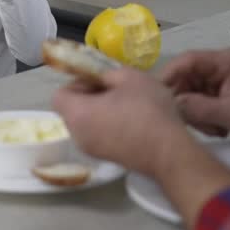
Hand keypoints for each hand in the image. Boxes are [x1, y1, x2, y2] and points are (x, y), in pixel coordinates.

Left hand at [51, 68, 190, 177]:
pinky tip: (131, 120)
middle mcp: (77, 135)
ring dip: (99, 110)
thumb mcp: (129, 76)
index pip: (59, 95)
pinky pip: (97, 135)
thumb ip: (106, 71)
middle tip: (115, 89)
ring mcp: (91, 150)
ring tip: (126, 103)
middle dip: (89, 95)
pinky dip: (107, 125)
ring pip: (85, 122)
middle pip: (71, 109)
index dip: (76, 83)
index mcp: (77, 114)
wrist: (170, 153)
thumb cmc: (148, 111)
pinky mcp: (105, 158)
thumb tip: (98, 76)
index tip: (99, 80)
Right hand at [159, 48, 229, 139]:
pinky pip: (199, 99)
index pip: (187, 61)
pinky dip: (202, 116)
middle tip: (192, 124)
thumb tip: (172, 105)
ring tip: (213, 129)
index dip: (169, 76)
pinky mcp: (220, 90)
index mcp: (225, 61)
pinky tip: (216, 128)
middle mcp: (219, 65)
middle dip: (184, 101)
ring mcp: (219, 78)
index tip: (158, 97)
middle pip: (185, 77)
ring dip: (194, 112)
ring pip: (190, 90)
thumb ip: (201, 108)